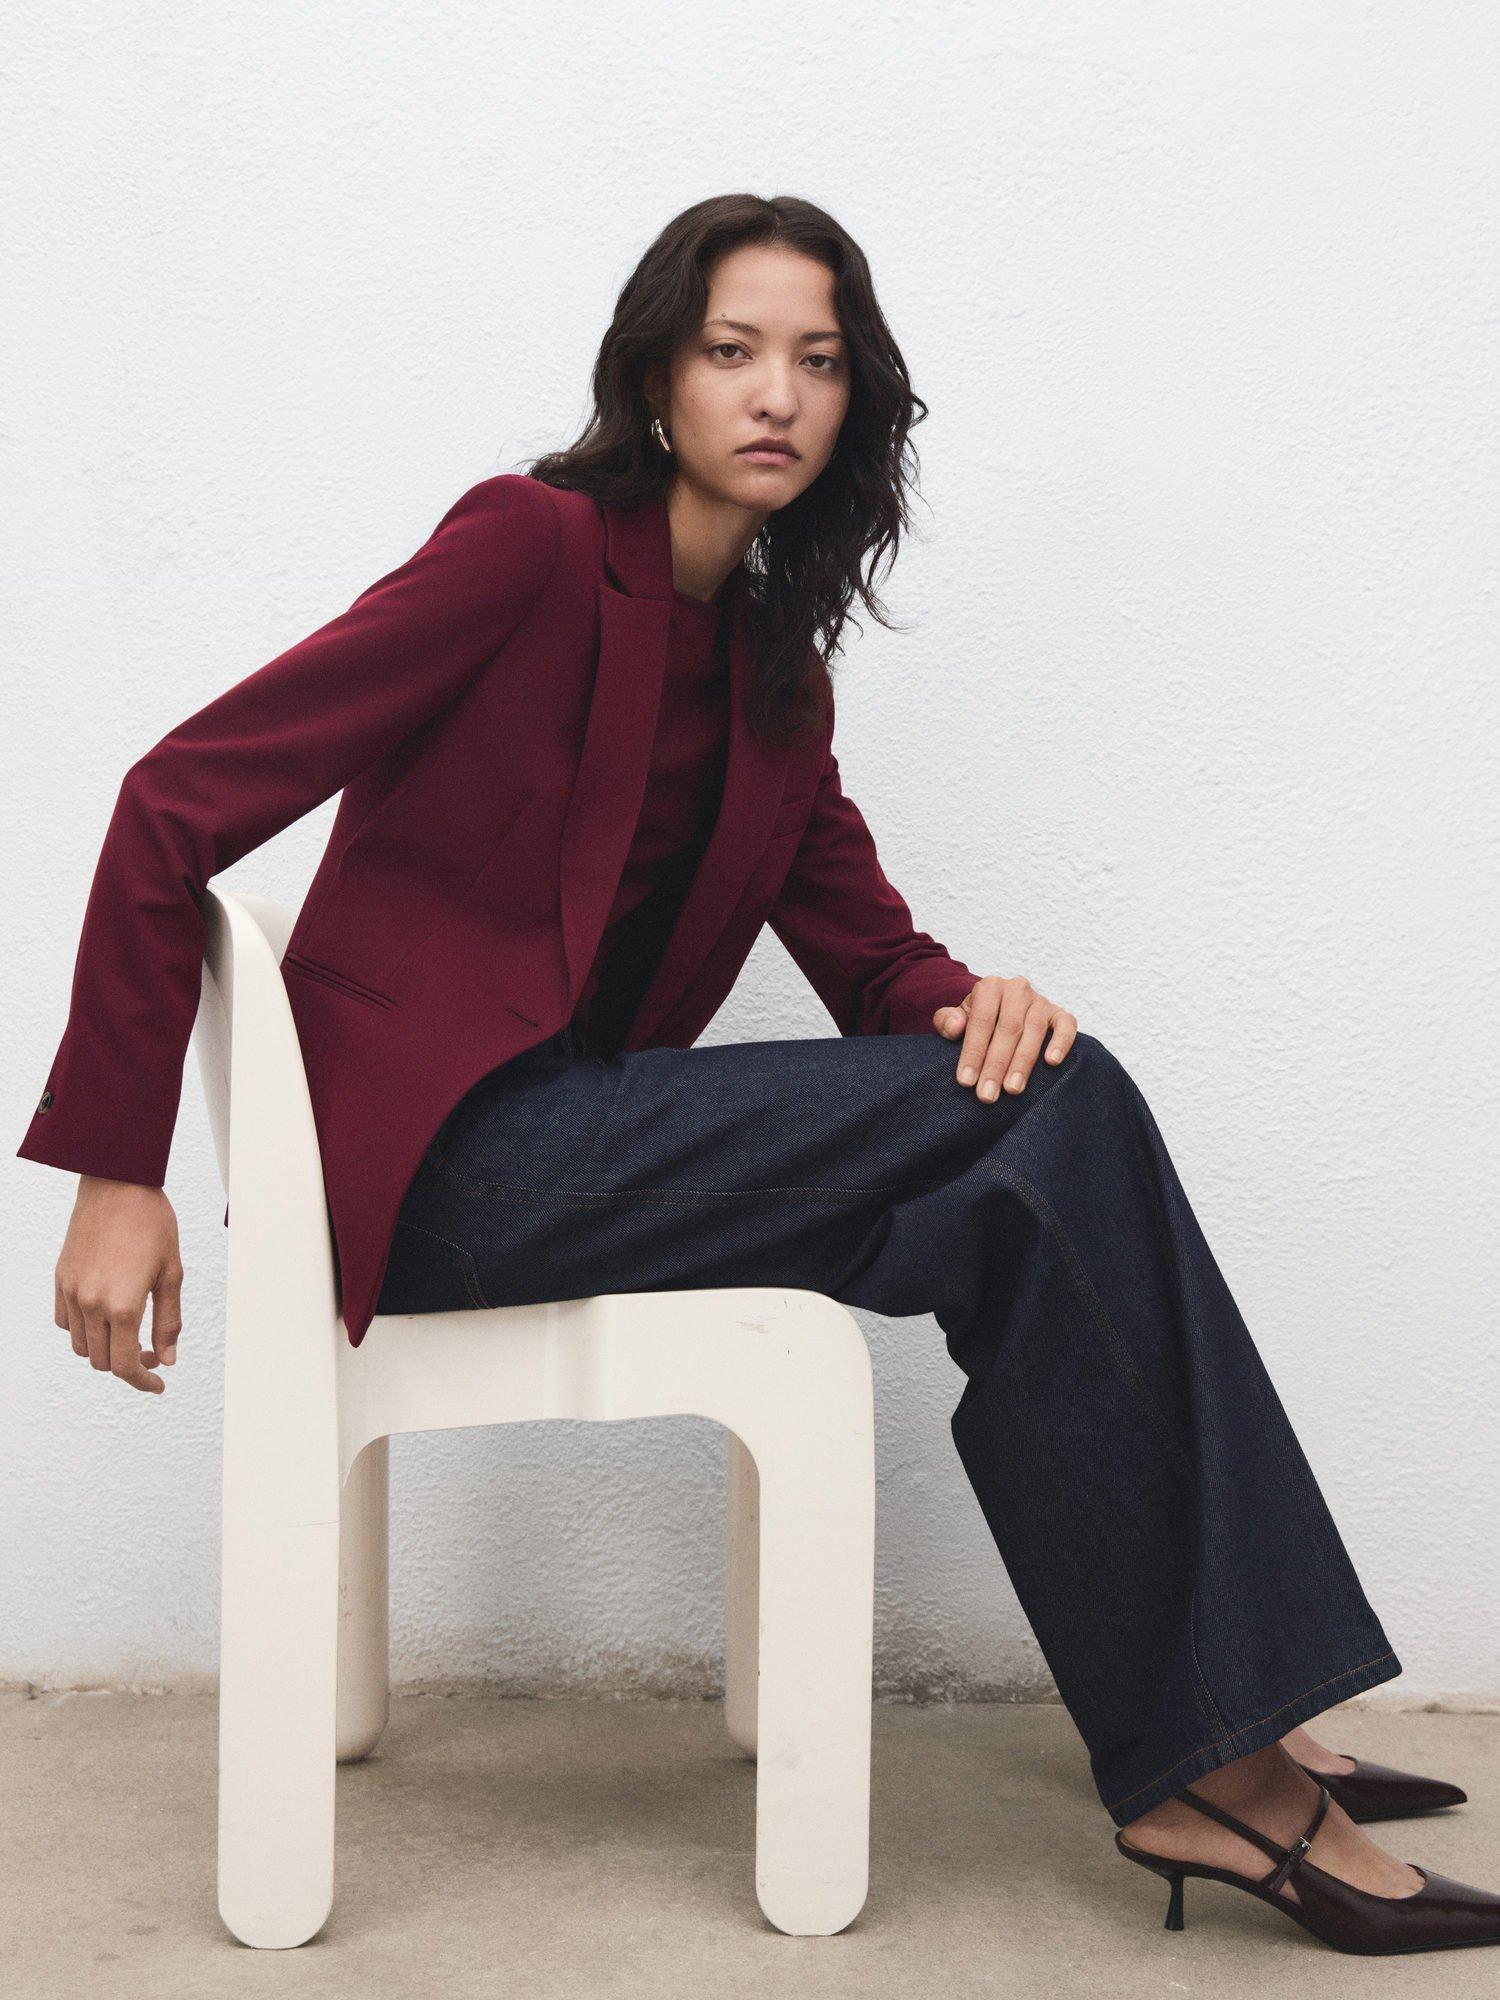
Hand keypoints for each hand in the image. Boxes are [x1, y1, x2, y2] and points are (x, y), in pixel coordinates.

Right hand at [55, 1177, 183, 1393]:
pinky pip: (66, 1323)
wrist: (117, 1184)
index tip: (157, 1384)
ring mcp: (71, 1292)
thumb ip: (169, 1321)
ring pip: (82, 1346)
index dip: (143, 1382)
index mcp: (123, 1305)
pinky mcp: (61, 1279)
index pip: (126, 1365)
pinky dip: (84, 1330)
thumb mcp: (172, 1273)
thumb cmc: (152, 1223)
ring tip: (130, 1332)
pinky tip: (105, 1316)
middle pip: (104, 1362)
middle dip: (129, 1365)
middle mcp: (91, 1303)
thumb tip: (167, 1358)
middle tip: (152, 1350)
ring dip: (106, 1349)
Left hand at [933, 975, 1077, 1101]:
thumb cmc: (978, 1022)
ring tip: (1012, 1090)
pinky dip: (1061, 1042)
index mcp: (989, 987)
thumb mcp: (958, 1018)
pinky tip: (1052, 1062)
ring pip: (1034, 1030)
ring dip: (1022, 1063)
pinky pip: (1066, 1025)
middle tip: (987, 1095)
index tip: (966, 1081)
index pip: (981, 1021)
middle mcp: (1017, 989)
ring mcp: (1041, 1001)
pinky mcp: (1060, 1013)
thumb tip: (954, 1026)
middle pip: (1008, 1029)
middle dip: (996, 1065)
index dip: (973, 1052)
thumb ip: (947, 1021)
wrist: (1003, 1012)